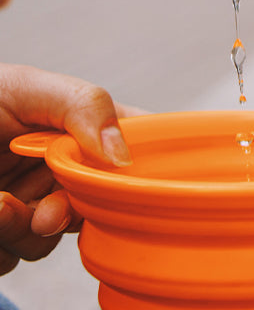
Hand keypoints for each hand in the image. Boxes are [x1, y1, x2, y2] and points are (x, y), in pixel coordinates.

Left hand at [0, 64, 134, 274]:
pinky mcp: (2, 235)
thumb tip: (122, 154)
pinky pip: (11, 258)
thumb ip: (84, 106)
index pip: (138, 145)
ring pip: (50, 239)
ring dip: (23, 231)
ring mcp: (31, 204)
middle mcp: (63, 169)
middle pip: (97, 205)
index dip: (146, 166)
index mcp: (84, 129)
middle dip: (69, 213)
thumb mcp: (29, 87)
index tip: (132, 183)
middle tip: (46, 214)